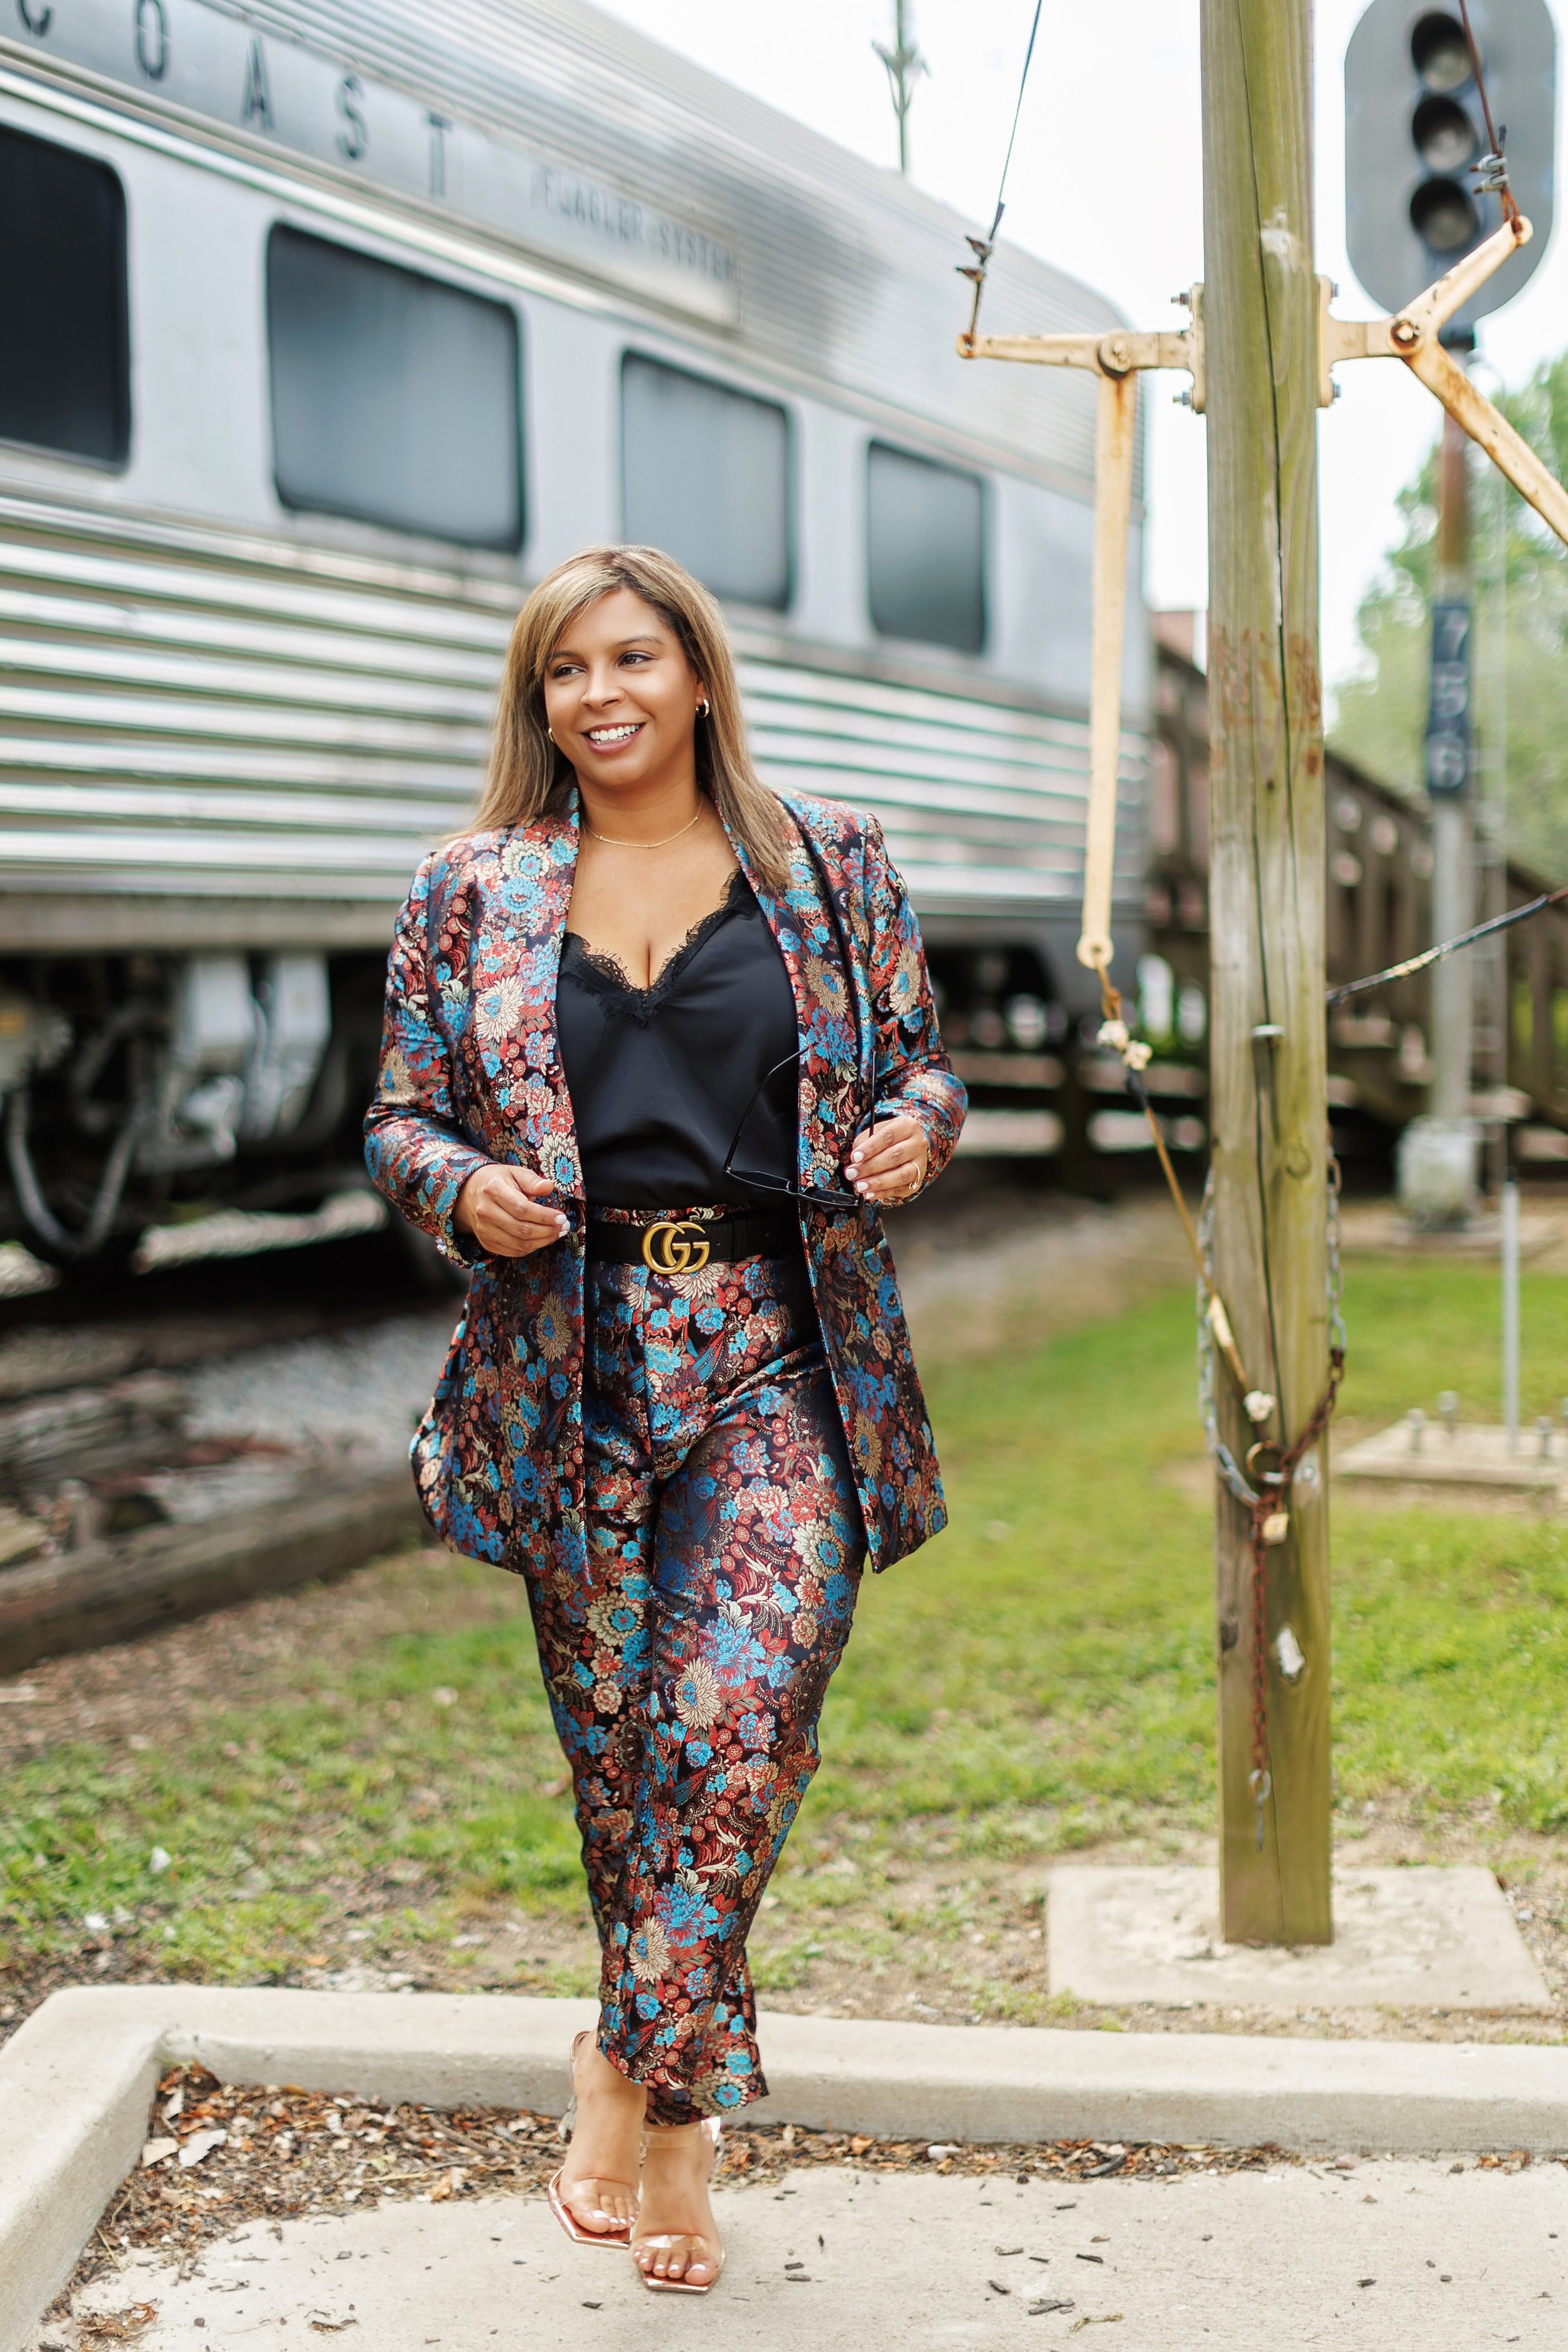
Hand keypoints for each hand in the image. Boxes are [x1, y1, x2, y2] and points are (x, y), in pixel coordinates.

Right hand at [454, 1163, 569, 1256]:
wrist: (470, 1194)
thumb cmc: (498, 1181)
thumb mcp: (514, 1172)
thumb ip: (532, 1180)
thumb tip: (548, 1187)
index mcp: (493, 1190)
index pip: (522, 1209)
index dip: (544, 1216)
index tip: (561, 1217)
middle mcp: (485, 1212)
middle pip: (522, 1229)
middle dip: (548, 1231)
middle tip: (563, 1226)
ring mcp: (484, 1230)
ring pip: (519, 1244)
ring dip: (543, 1241)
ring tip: (556, 1233)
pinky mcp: (486, 1242)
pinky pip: (513, 1251)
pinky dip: (531, 1248)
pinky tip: (542, 1239)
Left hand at [844, 1113, 927, 1204]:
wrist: (907, 1145)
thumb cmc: (888, 1139)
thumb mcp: (876, 1131)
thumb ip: (865, 1142)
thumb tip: (855, 1160)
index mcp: (907, 1126)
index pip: (888, 1136)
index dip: (870, 1147)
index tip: (855, 1157)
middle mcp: (918, 1144)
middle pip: (895, 1156)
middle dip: (870, 1167)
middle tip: (852, 1173)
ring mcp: (920, 1164)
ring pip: (901, 1175)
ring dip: (878, 1183)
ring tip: (860, 1186)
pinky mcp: (917, 1181)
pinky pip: (901, 1189)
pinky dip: (883, 1193)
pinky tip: (870, 1193)